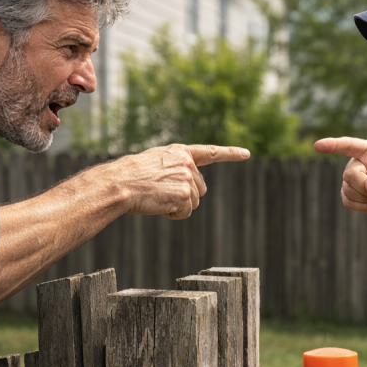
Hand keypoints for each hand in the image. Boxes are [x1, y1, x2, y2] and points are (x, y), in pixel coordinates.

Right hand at [109, 144, 249, 219]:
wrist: (120, 183)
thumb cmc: (131, 176)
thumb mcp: (155, 163)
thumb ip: (175, 168)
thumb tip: (189, 187)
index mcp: (180, 152)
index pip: (209, 152)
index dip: (229, 154)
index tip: (246, 154)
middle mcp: (187, 163)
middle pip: (200, 188)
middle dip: (186, 196)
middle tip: (161, 193)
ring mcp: (188, 178)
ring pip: (194, 202)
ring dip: (178, 206)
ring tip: (157, 197)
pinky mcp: (185, 194)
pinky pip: (186, 213)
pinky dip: (173, 214)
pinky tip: (159, 205)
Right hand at [314, 137, 366, 221]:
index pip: (349, 146)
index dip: (333, 145)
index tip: (317, 146)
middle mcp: (357, 163)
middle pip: (349, 175)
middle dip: (365, 188)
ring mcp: (352, 179)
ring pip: (348, 191)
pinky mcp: (350, 194)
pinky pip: (347, 202)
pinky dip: (363, 206)